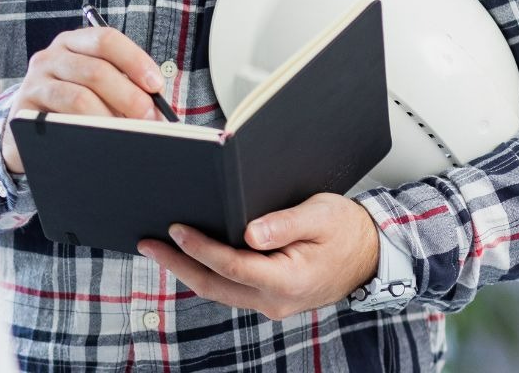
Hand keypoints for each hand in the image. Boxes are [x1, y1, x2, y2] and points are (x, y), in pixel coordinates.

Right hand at [1, 26, 165, 172]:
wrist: (29, 127)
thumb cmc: (75, 103)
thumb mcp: (98, 88)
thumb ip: (125, 89)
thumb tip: (159, 112)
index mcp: (73, 42)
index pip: (106, 39)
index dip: (134, 60)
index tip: (156, 85)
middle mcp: (51, 57)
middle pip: (96, 70)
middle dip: (129, 96)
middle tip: (148, 119)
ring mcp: (35, 82)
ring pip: (80, 98)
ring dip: (110, 119)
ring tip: (127, 135)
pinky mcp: (24, 111)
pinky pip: (60, 122)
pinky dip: (84, 132)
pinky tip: (99, 142)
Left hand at [137, 193, 379, 319]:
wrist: (371, 253)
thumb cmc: (346, 229)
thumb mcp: (319, 215)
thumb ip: (284, 224)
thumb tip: (250, 233)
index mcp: (289, 280)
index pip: (232, 265)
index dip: (201, 247)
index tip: (176, 229)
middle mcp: (276, 299)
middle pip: (215, 284)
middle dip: (177, 264)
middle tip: (147, 243)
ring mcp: (272, 303)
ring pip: (219, 290)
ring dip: (186, 270)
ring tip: (158, 249)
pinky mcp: (269, 296)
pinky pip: (230, 288)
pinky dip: (205, 272)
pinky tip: (189, 257)